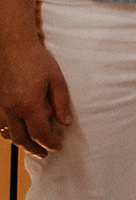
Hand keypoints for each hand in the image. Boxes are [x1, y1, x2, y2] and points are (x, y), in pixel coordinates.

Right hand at [0, 40, 73, 157]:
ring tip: (33, 145)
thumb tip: (65, 123)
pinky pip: (0, 124)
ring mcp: (0, 106)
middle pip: (21, 139)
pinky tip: (18, 131)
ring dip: (21, 142)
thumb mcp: (56, 80)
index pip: (40, 133)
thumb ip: (61, 103)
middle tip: (46, 153)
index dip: (50, 143)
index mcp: (28, 105)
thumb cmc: (37, 60)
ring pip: (7, 133)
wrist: (12, 46)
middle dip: (35, 149)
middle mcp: (11, 109)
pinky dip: (9, 132)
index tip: (58, 147)